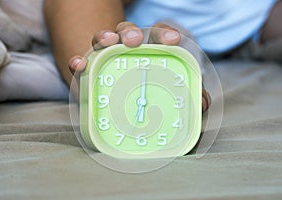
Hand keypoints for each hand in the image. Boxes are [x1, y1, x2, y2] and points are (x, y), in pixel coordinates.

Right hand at [68, 21, 209, 111]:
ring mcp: (106, 59)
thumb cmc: (151, 99)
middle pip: (128, 33)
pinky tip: (78, 64)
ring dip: (105, 37)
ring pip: (103, 41)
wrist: (120, 111)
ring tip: (108, 42)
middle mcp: (127, 52)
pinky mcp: (89, 74)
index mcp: (149, 53)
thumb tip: (203, 103)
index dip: (164, 34)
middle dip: (132, 32)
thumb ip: (190, 97)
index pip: (157, 36)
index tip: (173, 40)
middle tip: (135, 41)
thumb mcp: (173, 98)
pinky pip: (82, 64)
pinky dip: (78, 62)